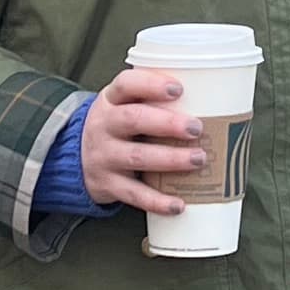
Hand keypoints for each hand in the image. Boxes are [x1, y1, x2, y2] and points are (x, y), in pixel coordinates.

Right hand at [79, 66, 209, 216]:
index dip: (150, 85)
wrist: (74, 157)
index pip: (125, 85)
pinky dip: (157, 201)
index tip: (178, 89)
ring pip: (137, 157)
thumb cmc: (117, 125)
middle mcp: (104, 125)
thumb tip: (215, 99)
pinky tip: (179, 205)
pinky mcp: (108, 184)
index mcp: (111, 99)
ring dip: (171, 159)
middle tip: (196, 128)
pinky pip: (134, 194)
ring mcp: (104, 156)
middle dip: (167, 124)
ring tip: (199, 159)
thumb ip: (153, 99)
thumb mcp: (124, 104)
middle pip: (133, 120)